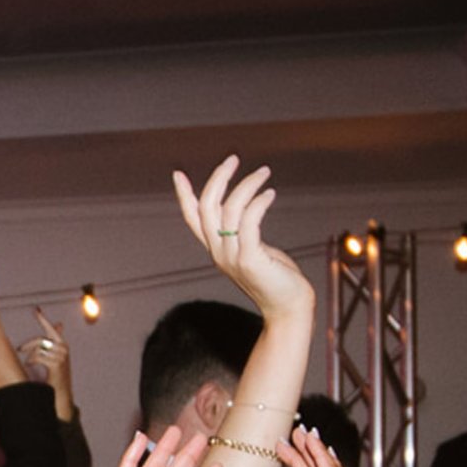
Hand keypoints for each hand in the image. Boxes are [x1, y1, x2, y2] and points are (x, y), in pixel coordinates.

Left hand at [18, 307, 75, 421]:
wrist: (62, 392)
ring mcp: (60, 356)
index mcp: (62, 344)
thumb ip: (55, 340)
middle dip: (27, 345)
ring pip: (37, 350)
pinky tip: (29, 365)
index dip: (42, 319)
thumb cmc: (58, 374)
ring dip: (30, 356)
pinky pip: (38, 358)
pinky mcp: (55, 364)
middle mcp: (63, 348)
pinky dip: (31, 361)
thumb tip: (59, 324)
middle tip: (19, 350)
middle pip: (40, 340)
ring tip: (28, 362)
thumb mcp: (57, 355)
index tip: (36, 310)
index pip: (50, 329)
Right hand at [173, 156, 313, 320]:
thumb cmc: (277, 278)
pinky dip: (259, 202)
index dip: (184, 196)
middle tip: (234, 159)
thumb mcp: (255, 249)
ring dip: (247, 184)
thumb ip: (246, 231)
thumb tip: (249, 206)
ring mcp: (232, 257)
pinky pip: (249, 221)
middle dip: (218, 178)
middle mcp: (219, 252)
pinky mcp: (250, 259)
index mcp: (217, 250)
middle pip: (207, 207)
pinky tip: (270, 194)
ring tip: (264, 173)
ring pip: (229, 209)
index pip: (193, 219)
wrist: (288, 308)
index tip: (178, 174)